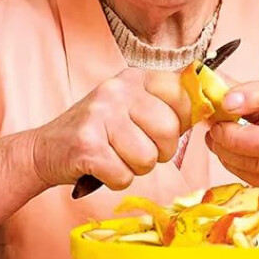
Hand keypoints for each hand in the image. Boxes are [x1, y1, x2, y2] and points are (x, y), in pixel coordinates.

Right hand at [31, 69, 189, 190]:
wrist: (45, 149)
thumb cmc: (99, 133)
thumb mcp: (132, 108)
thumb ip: (167, 107)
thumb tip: (213, 109)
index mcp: (136, 78)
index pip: (184, 95)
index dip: (182, 122)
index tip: (166, 130)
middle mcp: (118, 89)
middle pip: (169, 130)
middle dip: (159, 151)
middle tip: (136, 149)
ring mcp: (100, 114)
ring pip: (148, 158)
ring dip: (135, 168)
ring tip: (115, 156)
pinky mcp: (86, 145)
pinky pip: (124, 176)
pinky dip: (115, 180)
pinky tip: (100, 166)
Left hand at [204, 77, 258, 206]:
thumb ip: (251, 92)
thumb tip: (211, 84)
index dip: (253, 96)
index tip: (226, 101)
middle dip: (234, 137)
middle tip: (216, 129)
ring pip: (258, 165)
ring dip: (228, 153)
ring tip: (216, 140)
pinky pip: (257, 180)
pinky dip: (235, 167)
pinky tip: (228, 155)